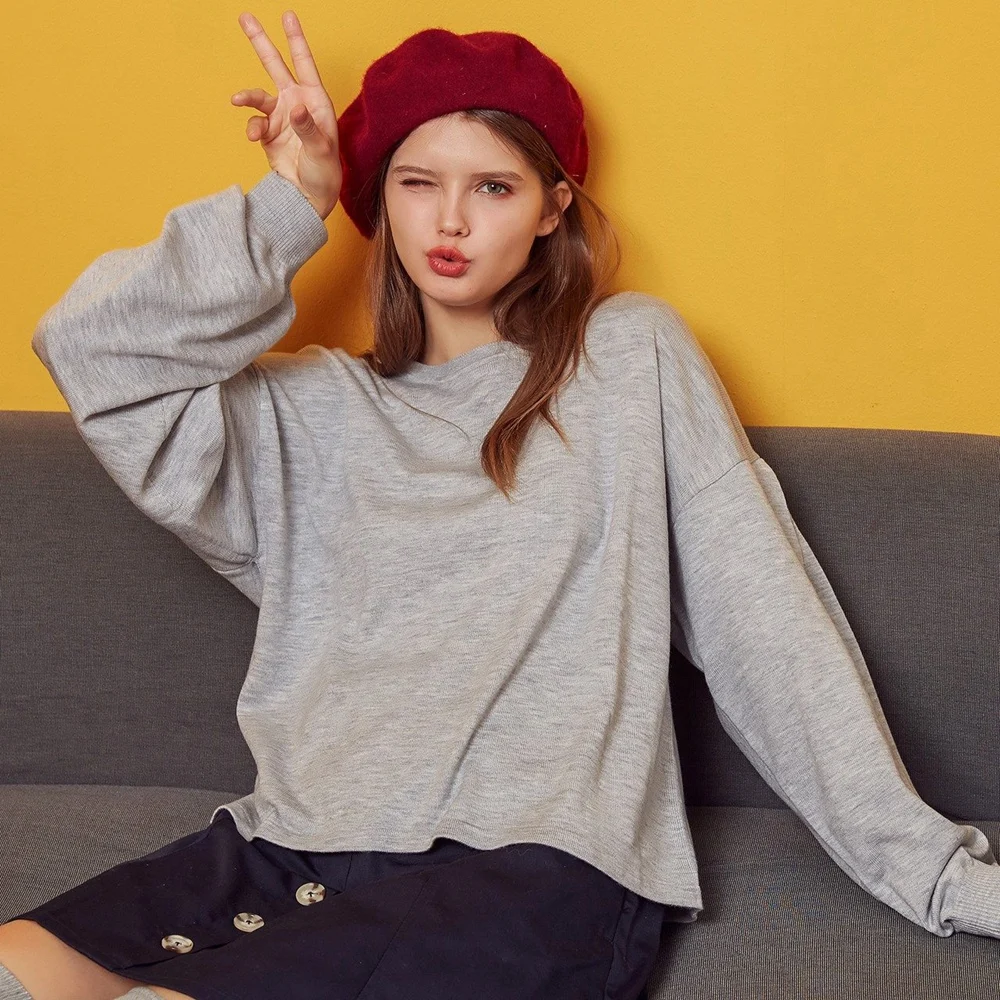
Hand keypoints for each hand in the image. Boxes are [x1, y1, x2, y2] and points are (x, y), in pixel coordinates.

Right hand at [232, 10, 341, 219]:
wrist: (308, 196)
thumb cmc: (324, 172)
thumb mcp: (320, 151)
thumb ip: (307, 128)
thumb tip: (295, 107)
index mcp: (315, 101)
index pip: (305, 64)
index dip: (296, 40)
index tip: (287, 15)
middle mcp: (297, 103)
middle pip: (276, 66)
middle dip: (261, 42)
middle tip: (245, 16)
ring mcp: (281, 116)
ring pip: (258, 95)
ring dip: (247, 95)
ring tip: (237, 99)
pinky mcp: (268, 132)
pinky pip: (254, 123)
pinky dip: (251, 127)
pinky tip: (253, 137)